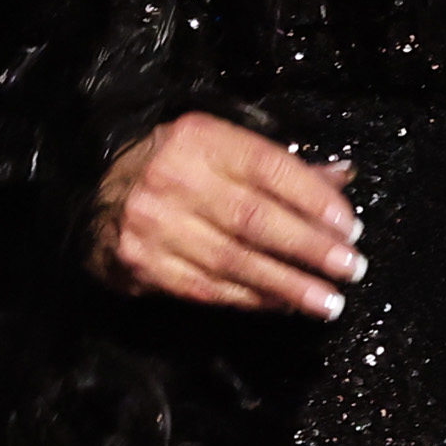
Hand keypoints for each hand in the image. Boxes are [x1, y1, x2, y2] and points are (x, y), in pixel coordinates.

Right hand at [91, 112, 362, 315]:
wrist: (95, 193)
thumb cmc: (174, 166)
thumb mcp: (221, 147)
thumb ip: (280, 165)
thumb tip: (342, 179)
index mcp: (201, 139)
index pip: (268, 167)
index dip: (313, 199)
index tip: (349, 228)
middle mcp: (175, 178)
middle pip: (254, 218)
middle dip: (309, 248)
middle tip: (350, 268)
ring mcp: (155, 224)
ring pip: (234, 260)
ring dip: (287, 285)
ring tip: (327, 301)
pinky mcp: (144, 264)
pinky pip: (208, 287)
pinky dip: (252, 299)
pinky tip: (283, 305)